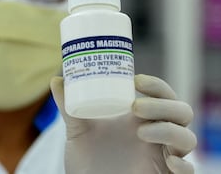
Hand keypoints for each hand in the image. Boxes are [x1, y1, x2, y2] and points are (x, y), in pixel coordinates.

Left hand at [51, 74, 196, 173]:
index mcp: (139, 118)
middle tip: (135, 107)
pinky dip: (183, 164)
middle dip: (163, 104)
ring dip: (168, 130)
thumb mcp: (77, 131)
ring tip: (141, 132)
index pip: (162, 94)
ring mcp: (163, 155)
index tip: (136, 80)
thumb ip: (68, 107)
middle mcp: (156, 134)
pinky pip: (189, 170)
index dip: (157, 85)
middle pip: (181, 111)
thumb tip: (56, 79)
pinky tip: (168, 161)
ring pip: (188, 137)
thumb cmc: (87, 159)